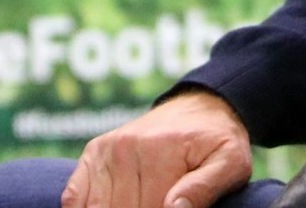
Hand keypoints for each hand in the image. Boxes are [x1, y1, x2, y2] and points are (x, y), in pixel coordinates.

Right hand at [62, 90, 251, 207]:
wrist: (199, 106)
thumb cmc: (217, 141)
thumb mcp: (231, 161)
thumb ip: (206, 187)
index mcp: (161, 155)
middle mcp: (128, 151)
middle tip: (157, 204)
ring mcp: (107, 152)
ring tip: (136, 204)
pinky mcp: (94, 153)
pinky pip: (74, 197)